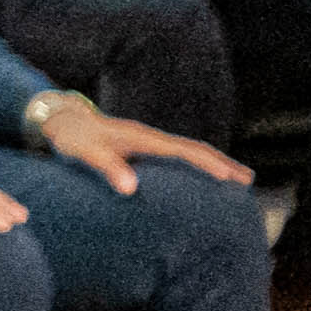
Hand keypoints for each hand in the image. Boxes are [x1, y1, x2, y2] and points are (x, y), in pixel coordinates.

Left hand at [34, 96, 249, 197]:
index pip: (185, 152)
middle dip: (223, 164)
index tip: (231, 178)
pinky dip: (195, 167)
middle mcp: (152, 139)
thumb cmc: (73, 139)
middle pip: (195, 150)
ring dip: (213, 164)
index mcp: (144, 139)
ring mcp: (149, 144)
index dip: (209, 165)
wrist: (61, 122)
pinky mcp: (143, 150)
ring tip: (237, 181)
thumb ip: (107, 168)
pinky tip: (200, 181)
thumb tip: (131, 189)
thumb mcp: (86, 153)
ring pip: (189, 153)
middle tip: (248, 181)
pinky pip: (177, 159)